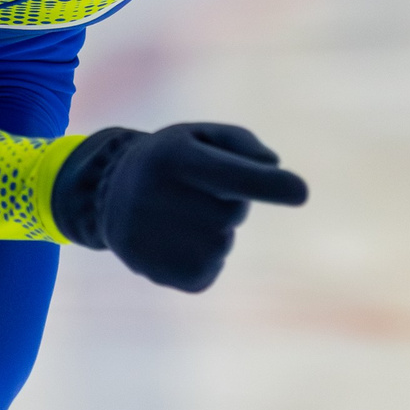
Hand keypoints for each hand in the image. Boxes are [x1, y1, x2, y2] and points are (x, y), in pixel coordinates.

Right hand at [51, 122, 308, 291]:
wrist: (107, 195)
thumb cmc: (170, 159)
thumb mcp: (200, 135)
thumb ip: (242, 144)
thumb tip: (273, 167)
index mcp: (174, 158)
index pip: (232, 175)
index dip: (269, 185)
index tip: (302, 193)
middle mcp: (159, 198)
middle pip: (233, 212)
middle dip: (229, 202)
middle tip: (197, 191)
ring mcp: (154, 240)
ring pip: (222, 243)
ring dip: (215, 232)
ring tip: (180, 216)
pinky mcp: (158, 273)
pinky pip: (209, 270)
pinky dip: (204, 258)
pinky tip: (176, 241)